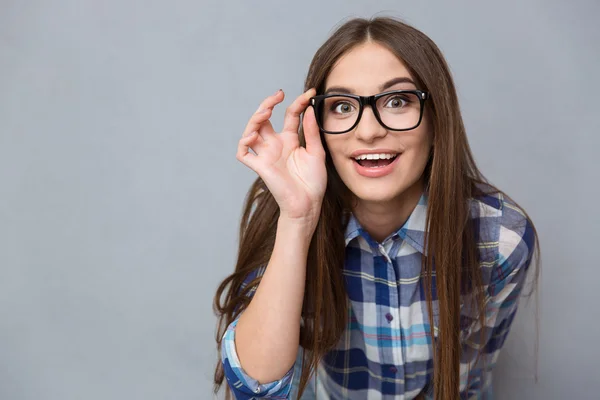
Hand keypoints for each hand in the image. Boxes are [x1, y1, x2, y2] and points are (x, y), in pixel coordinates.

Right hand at [237, 88, 326, 225]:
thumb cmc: (313, 182)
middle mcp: (275, 145)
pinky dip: (244, 142)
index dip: (297, 103)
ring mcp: (266, 155)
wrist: (308, 204)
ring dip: (255, 118)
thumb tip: (309, 109)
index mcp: (290, 140)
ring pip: (251, 131)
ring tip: (267, 111)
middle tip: (278, 95)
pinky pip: (243, 153)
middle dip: (268, 104)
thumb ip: (311, 132)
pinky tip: (254, 135)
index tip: (309, 94)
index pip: (289, 115)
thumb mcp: (317, 152)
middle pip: (264, 119)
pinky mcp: (260, 167)